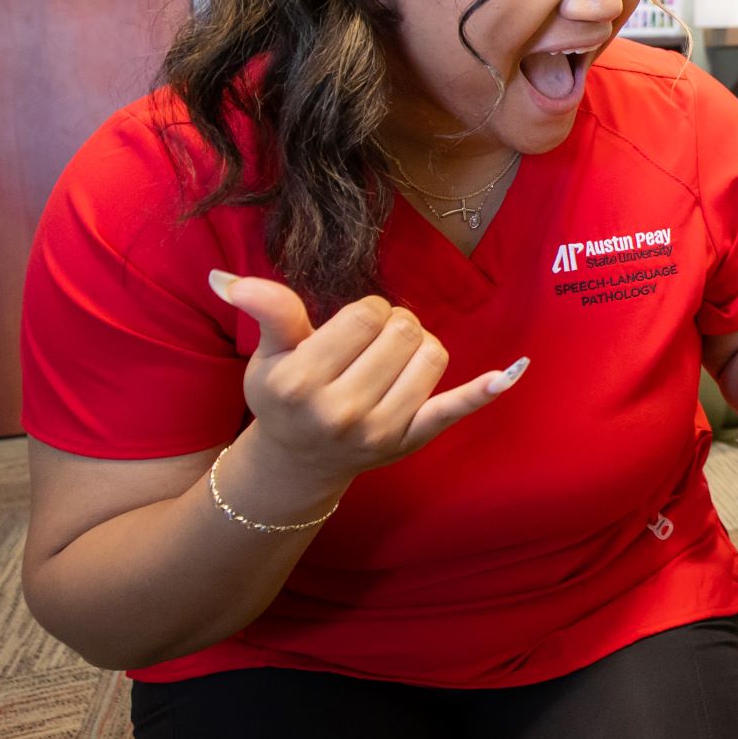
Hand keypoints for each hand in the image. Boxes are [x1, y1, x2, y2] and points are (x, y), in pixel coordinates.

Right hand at [210, 271, 521, 484]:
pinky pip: (454, 409)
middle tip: (367, 348)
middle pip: (403, 330)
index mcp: (300, 382)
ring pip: (431, 355)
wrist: (298, 461)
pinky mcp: (411, 442)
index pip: (366, 314)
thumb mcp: (267, 353)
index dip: (365, 312)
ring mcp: (380, 430)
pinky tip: (512, 372)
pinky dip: (483, 391)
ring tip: (387, 363)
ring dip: (416, 348)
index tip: (348, 331)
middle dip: (390, 326)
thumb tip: (226, 277)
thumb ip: (266, 312)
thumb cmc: (283, 395)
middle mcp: (341, 411)